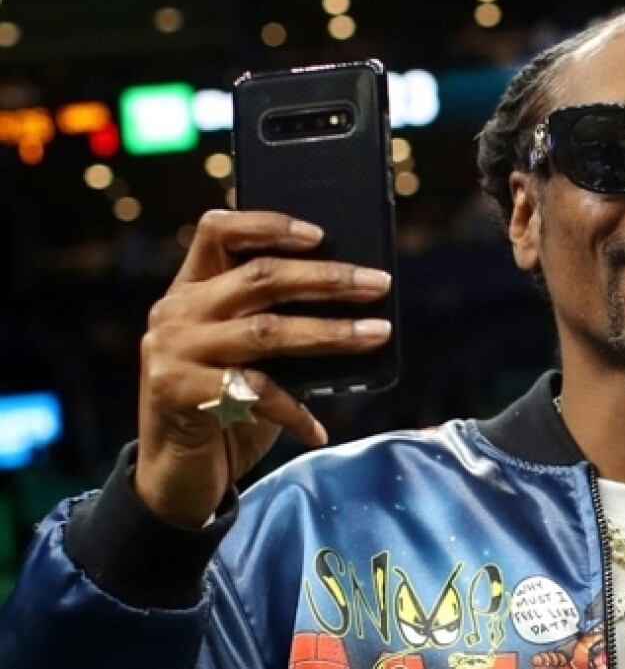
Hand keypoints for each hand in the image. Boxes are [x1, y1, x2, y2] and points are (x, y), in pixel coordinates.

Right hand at [133, 209, 392, 526]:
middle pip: (260, 277)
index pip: (219, 231)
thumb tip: (354, 303)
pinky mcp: (177, 392)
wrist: (174, 473)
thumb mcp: (245, 354)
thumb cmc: (224, 404)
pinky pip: (254, 393)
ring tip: (376, 334)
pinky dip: (295, 411)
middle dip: (327, 278)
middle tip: (378, 283)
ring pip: (266, 331)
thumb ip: (274, 322)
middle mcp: (176, 311)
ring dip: (329, 333)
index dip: (269, 225)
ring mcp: (173, 350)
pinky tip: (320, 429)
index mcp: (190, 288)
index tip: (320, 234)